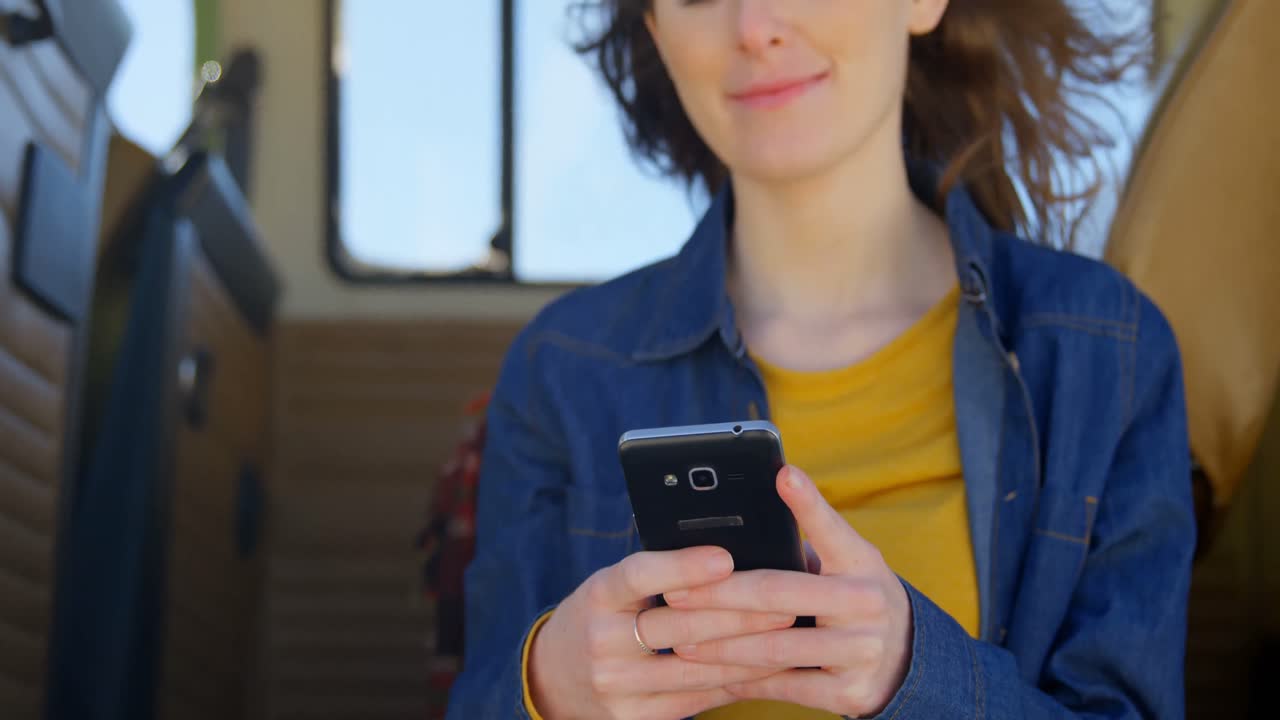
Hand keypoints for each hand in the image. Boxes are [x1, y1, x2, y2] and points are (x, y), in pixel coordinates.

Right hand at [528, 546, 796, 719]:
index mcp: (597, 595)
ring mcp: (616, 686)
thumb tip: (728, 555)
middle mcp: (601, 641)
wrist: (556, 677)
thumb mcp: (613, 586)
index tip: (725, 557)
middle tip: (786, 600)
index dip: (683, 567)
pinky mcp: (634, 718)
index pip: (639, 575)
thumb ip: (656, 575)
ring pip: (696, 669)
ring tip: (790, 633)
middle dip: (739, 614)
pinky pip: (697, 699)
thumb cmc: (602, 615)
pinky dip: (736, 681)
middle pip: (679, 627)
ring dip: (749, 652)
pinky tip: (767, 667)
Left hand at [664, 466, 913, 717]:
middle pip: (779, 595)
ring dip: (721, 646)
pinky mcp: (851, 693)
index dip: (807, 502)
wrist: (903, 659)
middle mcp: (868, 604)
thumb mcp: (846, 560)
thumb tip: (749, 507)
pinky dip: (744, 682)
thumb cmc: (853, 595)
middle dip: (719, 594)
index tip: (782, 474)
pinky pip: (784, 687)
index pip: (831, 528)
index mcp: (861, 562)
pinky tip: (714, 676)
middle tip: (676, 594)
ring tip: (682, 641)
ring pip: (774, 648)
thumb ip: (807, 538)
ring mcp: (862, 650)